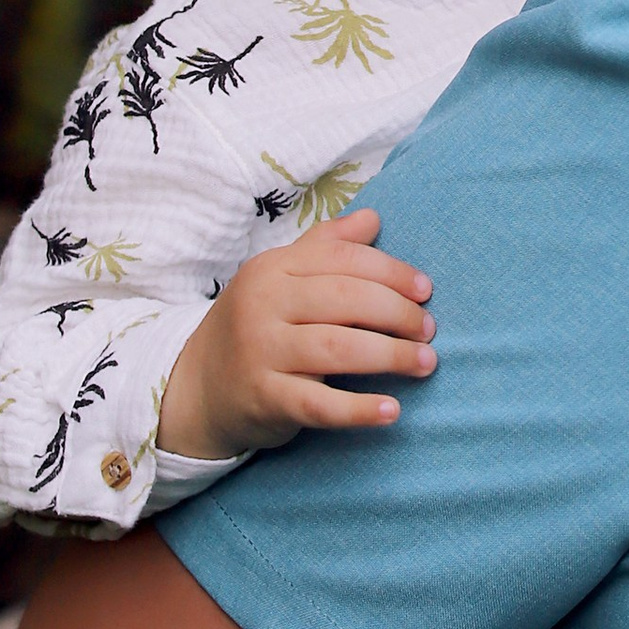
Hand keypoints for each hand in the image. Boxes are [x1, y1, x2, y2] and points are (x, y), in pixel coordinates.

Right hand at [157, 212, 434, 461]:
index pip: (344, 259)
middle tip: (429, 331)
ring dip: (391, 356)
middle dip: (398, 313)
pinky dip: (358, 409)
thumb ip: (326, 246)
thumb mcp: (280, 278)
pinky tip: (392, 411)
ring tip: (426, 363)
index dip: (392, 272)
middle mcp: (263, 305)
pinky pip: (319, 404)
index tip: (426, 291)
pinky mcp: (264, 398)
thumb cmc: (256, 326)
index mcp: (272, 267)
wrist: (198, 387)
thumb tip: (372, 217)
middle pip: (346, 300)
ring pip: (339, 349)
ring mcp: (261, 352)